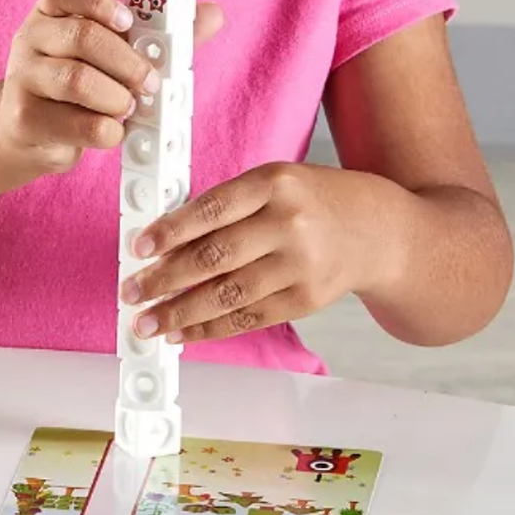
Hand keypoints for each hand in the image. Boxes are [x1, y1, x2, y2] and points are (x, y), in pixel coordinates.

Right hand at [0, 0, 223, 176]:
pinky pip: (73, 123)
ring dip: (117, 98)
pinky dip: (105, 131)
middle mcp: (29, 38)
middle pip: (82, 36)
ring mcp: (21, 78)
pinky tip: (112, 132)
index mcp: (51, 13)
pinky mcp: (22, 118)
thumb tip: (212, 13)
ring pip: (76, 79)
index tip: (129, 21)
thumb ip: (161, 36)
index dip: (97, 0)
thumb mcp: (117, 56)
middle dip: (129, 62)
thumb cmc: (81, 87)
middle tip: (151, 84)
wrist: (29, 134)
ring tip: (129, 109)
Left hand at [119, 162, 397, 343]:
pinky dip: (211, 329)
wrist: (383, 232)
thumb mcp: (276, 182)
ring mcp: (301, 265)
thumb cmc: (317, 202)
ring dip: (180, 313)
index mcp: (276, 182)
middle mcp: (290, 223)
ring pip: (228, 294)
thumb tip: (164, 241)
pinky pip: (249, 318)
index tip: (138, 248)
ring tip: (148, 322)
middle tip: (132, 291)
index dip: (170, 231)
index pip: (212, 208)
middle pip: (215, 256)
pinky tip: (183, 333)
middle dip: (165, 279)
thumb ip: (226, 205)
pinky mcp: (306, 299)